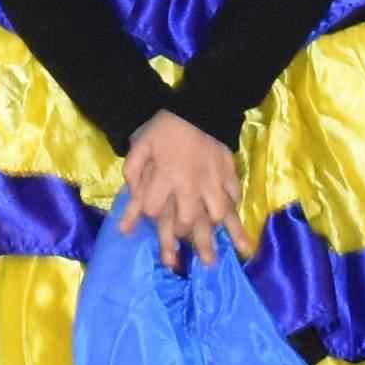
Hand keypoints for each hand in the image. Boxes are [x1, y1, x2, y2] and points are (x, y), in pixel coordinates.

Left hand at [114, 113, 240, 267]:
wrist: (200, 106)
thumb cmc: (166, 128)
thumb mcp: (141, 147)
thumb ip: (133, 175)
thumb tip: (128, 206)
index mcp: (166, 177)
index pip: (155, 211)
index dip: (153, 223)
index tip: (157, 237)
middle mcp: (190, 184)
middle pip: (189, 221)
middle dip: (188, 240)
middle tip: (192, 258)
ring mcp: (213, 180)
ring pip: (217, 215)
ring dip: (216, 235)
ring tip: (219, 258)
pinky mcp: (229, 173)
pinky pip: (234, 197)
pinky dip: (234, 213)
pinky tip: (237, 230)